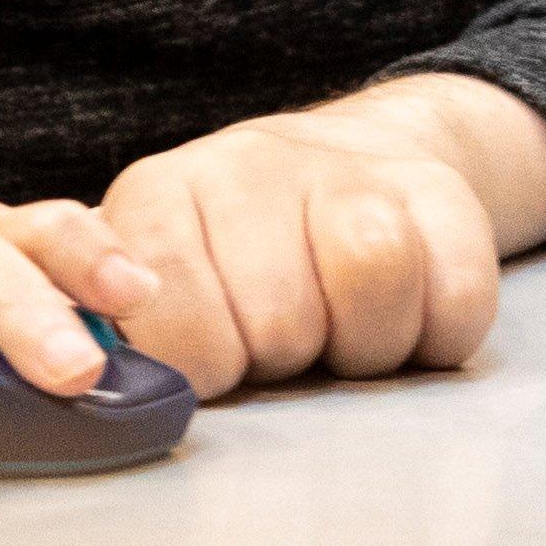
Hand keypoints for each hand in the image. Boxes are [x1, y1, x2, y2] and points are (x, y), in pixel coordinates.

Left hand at [93, 73, 545, 397]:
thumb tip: (91, 384)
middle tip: (284, 342)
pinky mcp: (438, 190)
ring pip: (372, 276)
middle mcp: (246, 167)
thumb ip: (115, 336)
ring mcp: (347, 170)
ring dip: (363, 343)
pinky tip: (406, 314)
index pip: (170, 317)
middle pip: (278, 320)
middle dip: (284, 359)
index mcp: (159, 199)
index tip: (216, 373)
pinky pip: (454, 298)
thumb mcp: (149, 285)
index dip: (200, 369)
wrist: (349, 161)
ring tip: (340, 332)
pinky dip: (436, 334)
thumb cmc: (236, 258)